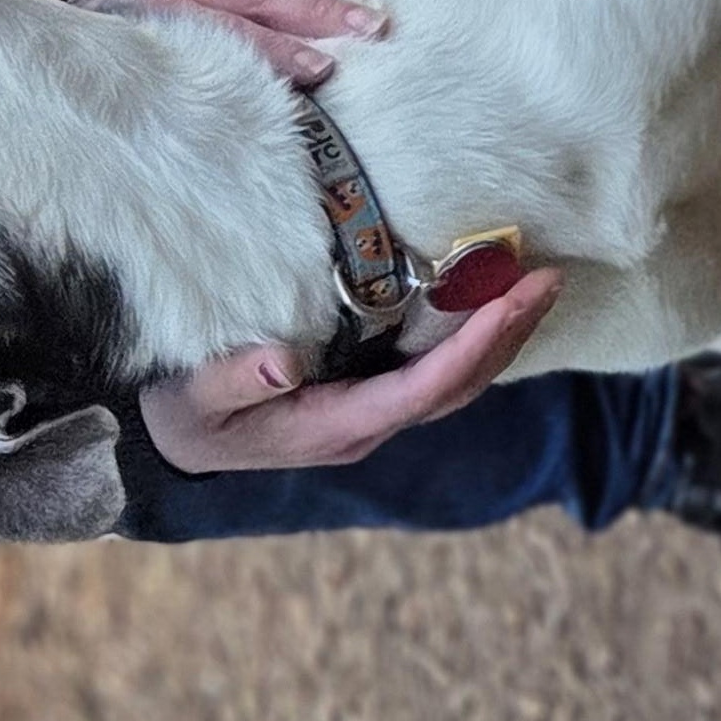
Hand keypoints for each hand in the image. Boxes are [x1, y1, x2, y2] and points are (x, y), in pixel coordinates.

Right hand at [138, 268, 563, 473]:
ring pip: (456, 380)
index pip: (420, 391)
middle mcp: (366, 424)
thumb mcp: (192, 400)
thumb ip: (234, 381)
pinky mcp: (370, 392)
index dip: (469, 350)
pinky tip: (498, 299)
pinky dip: (475, 336)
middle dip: (507, 335)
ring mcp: (373, 412)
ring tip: (542, 282)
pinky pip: (438, 370)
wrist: (171, 440)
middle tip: (549, 280)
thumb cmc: (183, 414)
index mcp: (333, 427)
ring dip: (503, 334)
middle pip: (457, 386)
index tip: (508, 304)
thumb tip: (282, 362)